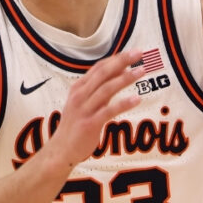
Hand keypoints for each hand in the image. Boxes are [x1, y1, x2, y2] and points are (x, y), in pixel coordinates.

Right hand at [53, 50, 145, 166]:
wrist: (61, 150)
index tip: (133, 52)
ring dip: (125, 78)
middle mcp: (80, 95)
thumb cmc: (76, 124)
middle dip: (122, 61)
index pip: (99, 67)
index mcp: (79, 88)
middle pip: (103, 73)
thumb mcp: (84, 102)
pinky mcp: (90, 124)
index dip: (116, 58)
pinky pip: (109, 111)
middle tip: (139, 53)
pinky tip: (137, 99)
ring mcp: (84, 109)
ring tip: (142, 71)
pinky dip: (123, 104)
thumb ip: (101, 88)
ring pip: (106, 89)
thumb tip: (121, 71)